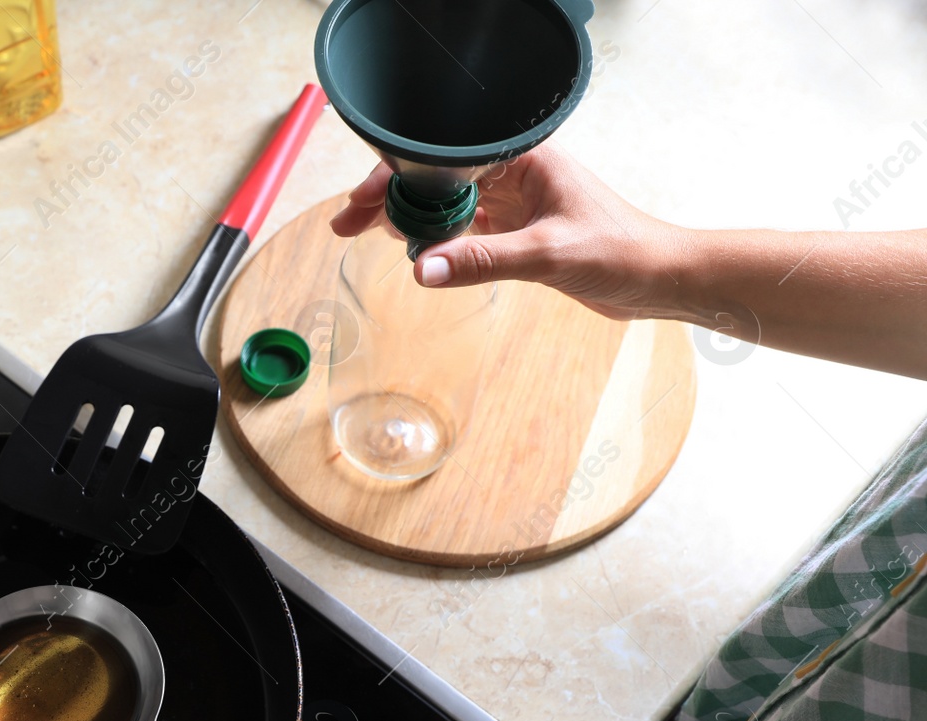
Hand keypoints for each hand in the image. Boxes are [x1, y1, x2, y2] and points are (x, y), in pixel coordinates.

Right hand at [329, 143, 683, 321]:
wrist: (660, 278)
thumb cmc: (622, 250)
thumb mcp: (547, 254)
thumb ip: (482, 261)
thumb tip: (421, 269)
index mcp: (523, 157)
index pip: (443, 158)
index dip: (398, 178)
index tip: (363, 202)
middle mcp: (513, 173)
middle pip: (435, 178)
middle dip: (389, 197)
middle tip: (346, 223)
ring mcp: (513, 202)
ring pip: (444, 204)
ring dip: (407, 220)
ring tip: (362, 234)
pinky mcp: (516, 232)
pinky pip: (462, 231)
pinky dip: (434, 242)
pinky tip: (410, 253)